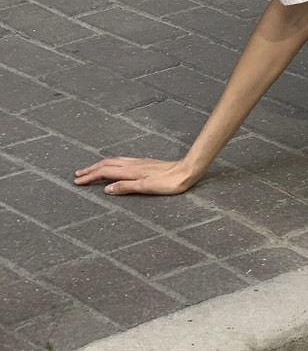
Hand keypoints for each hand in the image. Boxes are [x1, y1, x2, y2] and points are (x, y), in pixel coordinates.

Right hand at [74, 156, 198, 196]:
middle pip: (107, 164)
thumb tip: (106, 189)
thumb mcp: (147, 187)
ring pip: (114, 161)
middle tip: (77, 175)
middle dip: (91, 170)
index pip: (104, 172)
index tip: (77, 181)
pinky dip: (112, 163)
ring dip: (100, 165)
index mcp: (131, 171)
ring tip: (91, 170)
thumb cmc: (170, 182)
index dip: (90, 177)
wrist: (187, 170)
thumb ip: (126, 187)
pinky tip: (114, 165)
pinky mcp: (145, 163)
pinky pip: (122, 161)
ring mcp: (139, 163)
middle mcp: (132, 164)